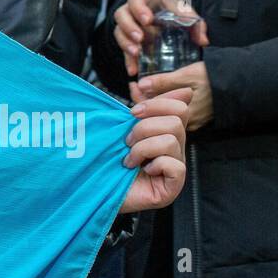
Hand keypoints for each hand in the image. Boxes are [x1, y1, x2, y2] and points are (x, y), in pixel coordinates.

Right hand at [113, 0, 208, 76]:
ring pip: (118, 31)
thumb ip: (194, 22)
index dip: (139, 9)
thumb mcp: (184, 10)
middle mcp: (131, 9)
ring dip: (125, 43)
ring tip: (136, 53)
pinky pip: (123, 48)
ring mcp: (127, 23)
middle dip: (129, 27)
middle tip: (140, 38)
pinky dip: (127, 59)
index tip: (147, 20)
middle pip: (121, 14)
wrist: (165, 10)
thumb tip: (203, 40)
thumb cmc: (173, 8)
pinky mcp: (127, 38)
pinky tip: (133, 70)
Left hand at [118, 87, 190, 212]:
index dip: (156, 104)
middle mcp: (175, 148)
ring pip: (171, 140)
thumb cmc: (108, 155)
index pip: (180, 107)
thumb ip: (147, 107)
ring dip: (142, 148)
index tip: (133, 112)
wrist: (93, 185)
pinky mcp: (174, 186)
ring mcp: (176, 167)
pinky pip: (175, 165)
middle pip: (176, 121)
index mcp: (165, 130)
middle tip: (127, 142)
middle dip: (143, 128)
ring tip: (130, 159)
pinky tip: (142, 171)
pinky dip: (153, 165)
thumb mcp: (125, 126)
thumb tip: (184, 91)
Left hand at [136, 61, 212, 130]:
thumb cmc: (215, 77)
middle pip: (156, 114)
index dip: (139, 97)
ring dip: (152, 104)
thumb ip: (165, 81)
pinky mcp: (194, 120)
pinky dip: (163, 106)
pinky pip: (172, 115)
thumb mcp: (188, 75)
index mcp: (184, 113)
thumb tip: (141, 84)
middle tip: (134, 86)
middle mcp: (186, 123)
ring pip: (163, 115)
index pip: (153, 109)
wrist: (241, 84)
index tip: (132, 85)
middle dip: (143, 101)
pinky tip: (158, 96)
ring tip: (142, 90)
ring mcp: (191, 123)